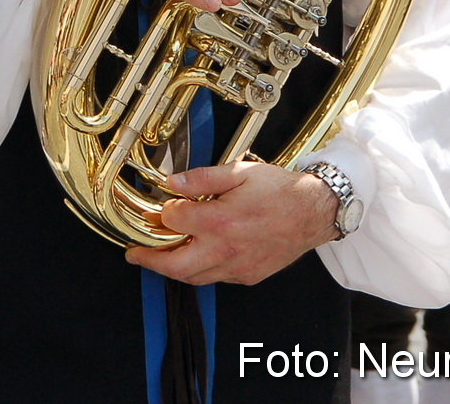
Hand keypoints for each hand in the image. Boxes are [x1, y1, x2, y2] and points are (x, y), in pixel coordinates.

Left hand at [126, 162, 338, 284]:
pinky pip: (216, 278)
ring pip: (194, 278)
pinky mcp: (248, 276)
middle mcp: (226, 249)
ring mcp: (237, 267)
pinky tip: (196, 256)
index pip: (173, 221)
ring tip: (159, 258)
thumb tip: (172, 182)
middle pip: (175, 266)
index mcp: (220, 221)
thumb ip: (200, 179)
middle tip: (134, 255)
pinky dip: (200, 270)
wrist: (314, 212)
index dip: (162, 212)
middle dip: (149, 261)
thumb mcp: (237, 172)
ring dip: (173, 269)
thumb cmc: (280, 191)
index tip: (160, 207)